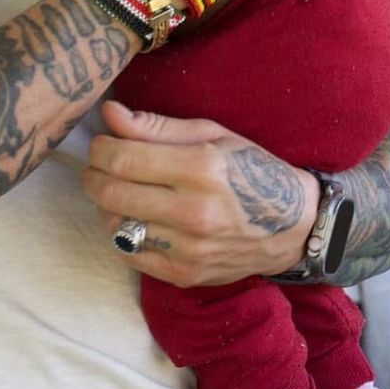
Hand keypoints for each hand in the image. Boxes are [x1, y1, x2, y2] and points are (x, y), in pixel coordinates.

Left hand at [84, 100, 315, 287]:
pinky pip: (131, 254)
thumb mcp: (213, 135)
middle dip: (95, 175)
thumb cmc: (252, 170)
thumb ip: (156, 127)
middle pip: (112, 194)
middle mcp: (193, 212)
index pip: (123, 159)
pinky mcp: (186, 275)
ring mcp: (189, 249)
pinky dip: (123, 234)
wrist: (294, 226)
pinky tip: (136, 218)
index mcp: (201, 168)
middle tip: (101, 166)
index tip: (102, 143)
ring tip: (122, 191)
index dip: (101, 148)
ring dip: (108, 205)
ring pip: (116, 226)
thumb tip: (110, 113)